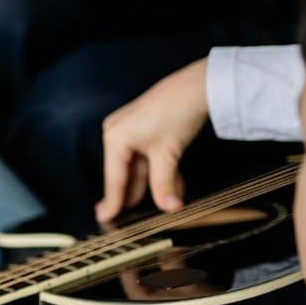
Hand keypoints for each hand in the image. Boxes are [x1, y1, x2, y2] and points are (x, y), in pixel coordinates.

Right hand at [95, 58, 209, 223]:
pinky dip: (160, 171)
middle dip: (134, 194)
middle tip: (127, 218)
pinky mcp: (144, 127)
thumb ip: (164, 184)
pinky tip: (173, 185)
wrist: (199, 85)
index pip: (114, 178)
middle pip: (124, 173)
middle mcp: (117, 133)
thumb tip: (168, 207)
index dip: (113, 201)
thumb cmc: (178, 111)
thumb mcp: (169, 154)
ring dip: (153, 184)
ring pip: (139, 166)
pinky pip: (147, 156)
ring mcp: (130, 129)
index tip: (106, 219)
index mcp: (115, 138)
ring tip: (161, 202)